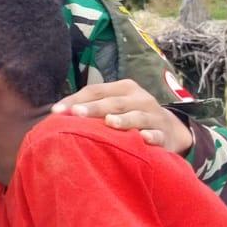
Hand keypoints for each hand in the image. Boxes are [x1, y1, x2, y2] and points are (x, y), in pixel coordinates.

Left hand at [52, 80, 194, 153]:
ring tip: (109, 122)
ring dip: (123, 120)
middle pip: (114, 102)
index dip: (75, 99)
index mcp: (124, 88)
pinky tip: (143, 139)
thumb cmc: (131, 116)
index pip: (96, 90)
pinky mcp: (165, 135)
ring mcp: (154, 116)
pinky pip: (158, 135)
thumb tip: (56, 114)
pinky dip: (151, 137)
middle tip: (77, 114)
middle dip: (94, 108)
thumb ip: (91, 107)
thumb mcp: (114, 106)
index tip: (56, 111)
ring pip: (137, 116)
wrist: (170, 129)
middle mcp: (140, 98)